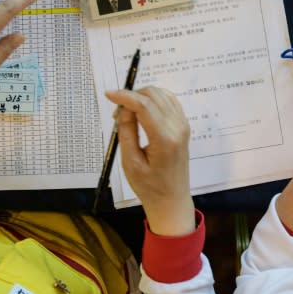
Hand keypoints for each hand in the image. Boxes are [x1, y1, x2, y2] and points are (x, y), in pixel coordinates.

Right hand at [105, 86, 194, 235]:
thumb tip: (124, 108)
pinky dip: (153, 100)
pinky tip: (142, 112)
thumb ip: (127, 131)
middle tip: (117, 114)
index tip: (108, 95)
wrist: (172, 199)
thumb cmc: (149, 186)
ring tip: (128, 115)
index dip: (125, 96)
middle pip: (153, 95)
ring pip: (162, 94)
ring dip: (142, 97)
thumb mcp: (130, 162)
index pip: (144, 105)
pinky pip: (169, 101)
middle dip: (132, 97)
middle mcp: (177, 127)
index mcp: (164, 139)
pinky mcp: (184, 125)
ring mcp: (183, 125)